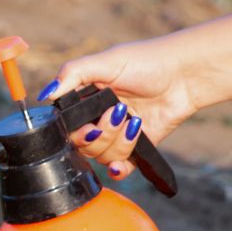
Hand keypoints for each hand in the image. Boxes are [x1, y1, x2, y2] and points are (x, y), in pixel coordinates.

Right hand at [38, 38, 200, 179]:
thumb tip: (45, 95)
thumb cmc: (147, 61)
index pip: (65, 126)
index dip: (72, 130)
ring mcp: (117, 134)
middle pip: (82, 145)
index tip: (87, 124)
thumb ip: (72, 74)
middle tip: (117, 113)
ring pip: (102, 156)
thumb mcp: (106, 61)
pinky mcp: (137, 147)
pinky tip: (123, 164)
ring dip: (118, 143)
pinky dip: (120, 169)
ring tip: (135, 121)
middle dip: (100, 134)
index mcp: (85, 99)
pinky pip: (121, 168)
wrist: (186, 74)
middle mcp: (98, 118)